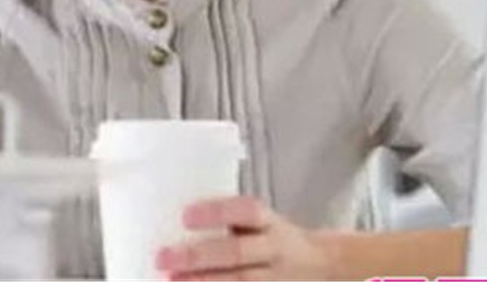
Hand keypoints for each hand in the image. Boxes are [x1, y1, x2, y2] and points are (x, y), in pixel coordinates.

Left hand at [155, 196, 335, 280]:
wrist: (324, 268)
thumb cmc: (276, 241)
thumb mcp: (262, 224)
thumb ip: (231, 223)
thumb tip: (176, 224)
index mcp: (271, 225)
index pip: (246, 212)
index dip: (217, 212)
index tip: (185, 216)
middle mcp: (275, 252)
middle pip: (237, 253)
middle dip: (198, 257)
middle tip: (163, 257)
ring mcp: (276, 281)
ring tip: (171, 281)